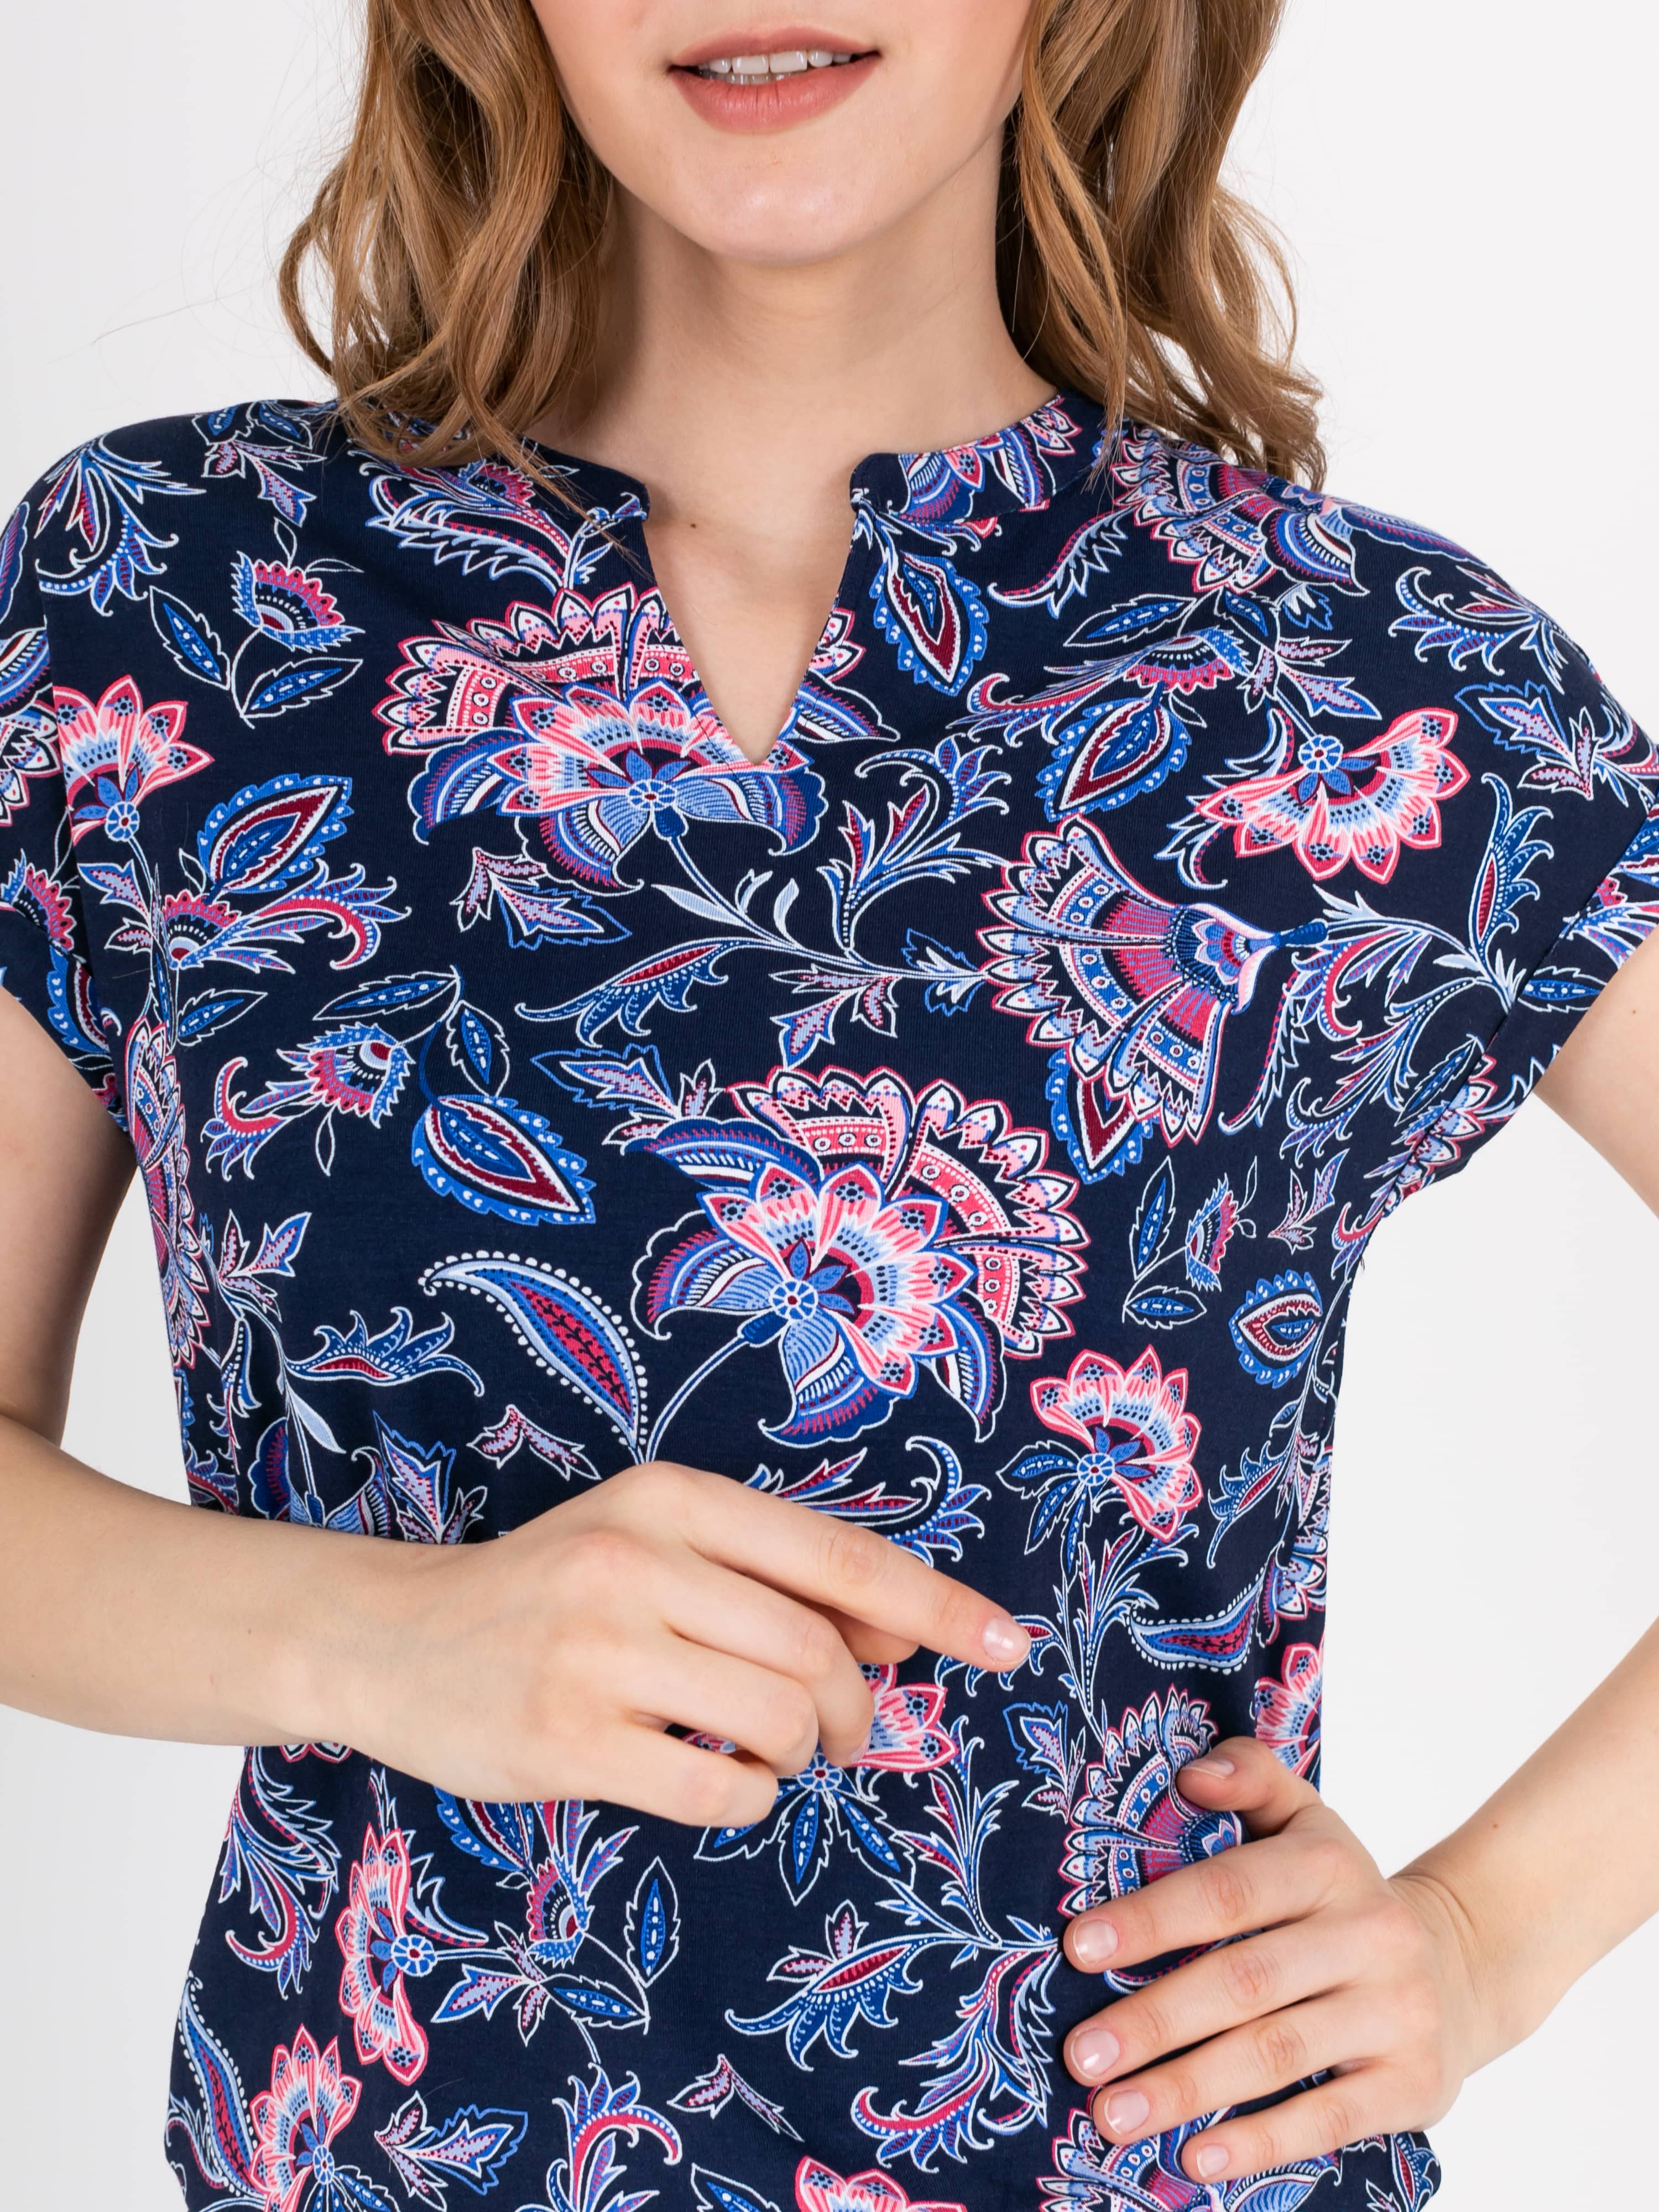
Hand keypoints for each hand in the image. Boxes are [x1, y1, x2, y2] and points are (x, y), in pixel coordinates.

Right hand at [342, 1458, 1029, 1824]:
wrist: (393, 1635)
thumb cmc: (550, 1590)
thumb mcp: (657, 1546)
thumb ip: (773, 1579)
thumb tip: (906, 1628)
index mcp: (670, 1499)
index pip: (839, 1556)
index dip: (937, 1605)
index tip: (1008, 1643)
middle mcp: (635, 1561)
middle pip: (817, 1651)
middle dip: (857, 1708)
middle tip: (848, 1735)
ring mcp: (596, 1651)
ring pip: (775, 1720)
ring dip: (799, 1754)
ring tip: (769, 1751)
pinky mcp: (565, 1739)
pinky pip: (715, 1787)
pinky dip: (745, 1797)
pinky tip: (713, 1776)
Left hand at [1060, 1737, 1488, 2183]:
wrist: (1464, 1965)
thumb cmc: (1344, 1896)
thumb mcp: (1307, 1820)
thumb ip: (1249, 1776)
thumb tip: (1189, 1774)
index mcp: (1329, 1865)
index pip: (1228, 1891)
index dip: (1151, 1919)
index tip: (1077, 1949)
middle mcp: (1369, 1935)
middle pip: (1244, 1981)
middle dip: (1154, 2020)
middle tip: (1082, 2055)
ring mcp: (1395, 2013)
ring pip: (1276, 2055)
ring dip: (1187, 2089)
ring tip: (1113, 2115)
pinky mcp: (1412, 2084)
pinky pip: (1328, 2119)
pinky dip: (1260, 2142)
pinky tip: (1197, 2158)